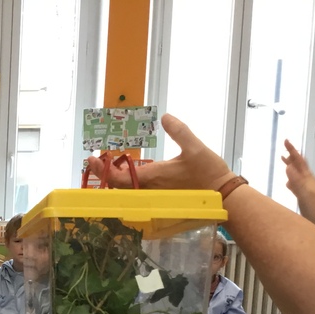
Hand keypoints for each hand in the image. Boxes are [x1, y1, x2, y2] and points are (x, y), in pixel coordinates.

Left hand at [87, 114, 233, 191]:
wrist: (223, 194)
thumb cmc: (208, 171)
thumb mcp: (195, 147)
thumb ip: (179, 131)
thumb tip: (165, 116)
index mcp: (153, 176)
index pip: (119, 178)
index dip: (102, 170)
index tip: (90, 159)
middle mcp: (150, 189)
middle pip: (118, 186)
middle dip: (104, 173)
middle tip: (94, 160)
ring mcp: (155, 195)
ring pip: (127, 190)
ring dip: (114, 179)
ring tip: (107, 165)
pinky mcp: (162, 196)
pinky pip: (138, 192)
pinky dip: (127, 183)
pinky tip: (128, 174)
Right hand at [281, 139, 314, 226]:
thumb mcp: (304, 193)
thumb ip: (296, 181)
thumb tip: (288, 166)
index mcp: (308, 178)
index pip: (299, 161)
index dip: (292, 151)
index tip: (286, 141)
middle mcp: (307, 181)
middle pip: (298, 165)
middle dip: (291, 156)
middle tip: (283, 147)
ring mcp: (305, 189)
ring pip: (296, 174)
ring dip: (290, 167)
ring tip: (284, 161)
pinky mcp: (303, 197)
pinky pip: (295, 185)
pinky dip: (290, 181)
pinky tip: (287, 183)